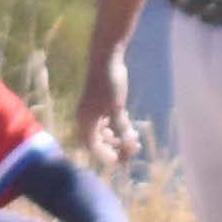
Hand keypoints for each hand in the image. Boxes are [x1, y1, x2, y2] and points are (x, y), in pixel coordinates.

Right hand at [80, 42, 135, 167]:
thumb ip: (122, 130)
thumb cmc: (109, 84)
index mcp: (86, 121)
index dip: (106, 156)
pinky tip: (132, 131)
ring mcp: (94, 113)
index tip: (120, 162)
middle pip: (100, 143)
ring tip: (135, 140)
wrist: (107, 59)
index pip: (93, 147)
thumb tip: (129, 148)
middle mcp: (87, 119)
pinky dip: (120, 129)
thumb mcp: (117, 109)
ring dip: (120, 139)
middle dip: (116, 149)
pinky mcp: (102, 106)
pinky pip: (109, 124)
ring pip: (106, 134)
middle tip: (132, 152)